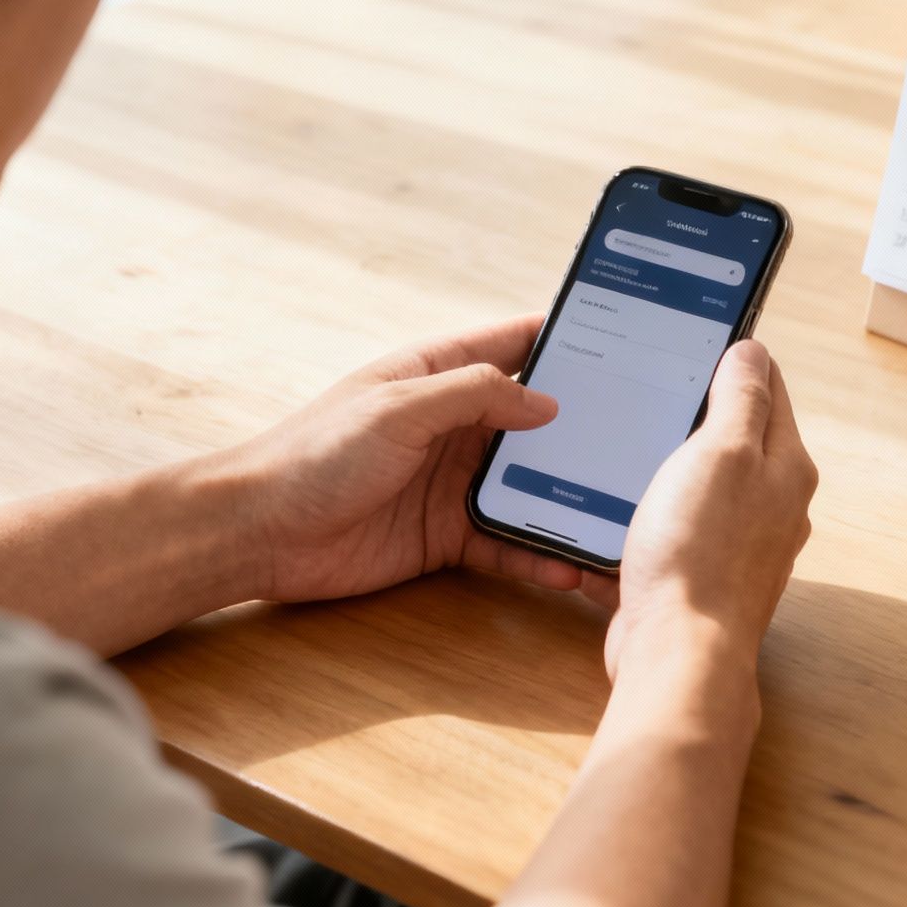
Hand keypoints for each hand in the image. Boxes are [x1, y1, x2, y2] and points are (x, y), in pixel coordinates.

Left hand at [225, 314, 617, 604]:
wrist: (260, 532)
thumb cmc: (314, 455)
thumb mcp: (398, 409)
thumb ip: (474, 395)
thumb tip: (545, 401)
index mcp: (436, 374)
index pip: (514, 344)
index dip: (565, 340)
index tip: (624, 340)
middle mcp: (451, 424)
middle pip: (534, 419)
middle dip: (585, 428)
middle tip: (646, 438)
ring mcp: (450, 480)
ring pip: (529, 484)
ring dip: (569, 498)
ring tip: (621, 512)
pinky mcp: (446, 534)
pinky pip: (506, 541)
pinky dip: (538, 553)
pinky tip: (571, 566)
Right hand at [604, 339, 817, 681]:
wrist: (677, 652)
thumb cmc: (700, 553)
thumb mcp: (720, 453)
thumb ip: (739, 399)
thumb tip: (751, 352)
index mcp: (785, 468)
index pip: (768, 389)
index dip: (734, 358)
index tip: (697, 337)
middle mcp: (773, 505)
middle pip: (736, 436)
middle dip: (696, 411)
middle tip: (654, 386)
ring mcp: (738, 543)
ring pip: (702, 483)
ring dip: (668, 463)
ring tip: (630, 443)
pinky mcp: (701, 574)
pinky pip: (677, 527)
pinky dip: (651, 511)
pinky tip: (620, 506)